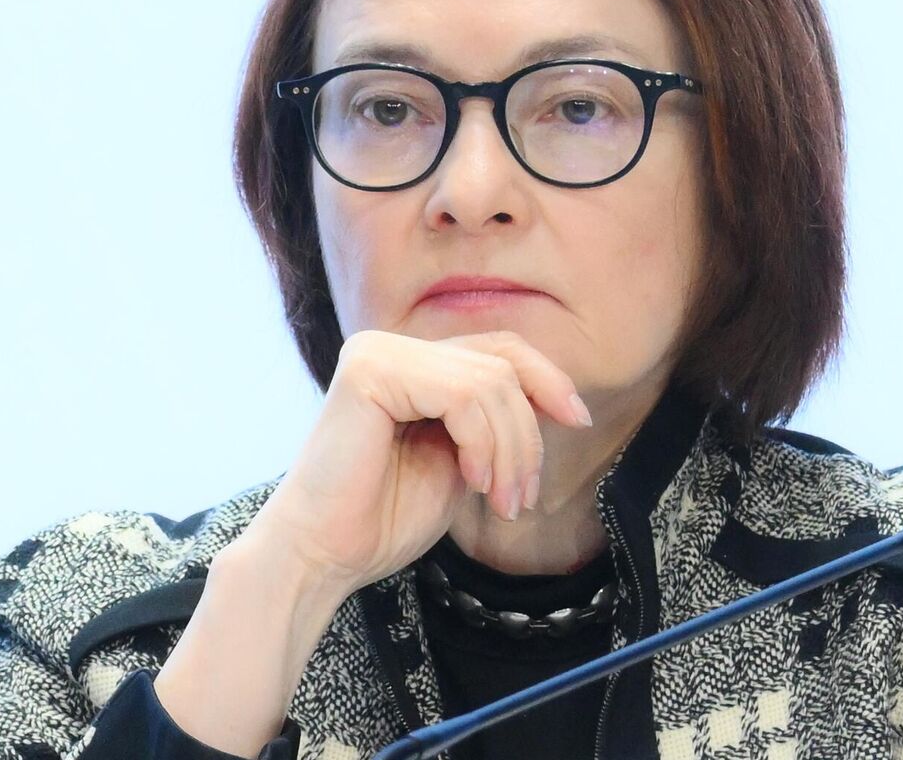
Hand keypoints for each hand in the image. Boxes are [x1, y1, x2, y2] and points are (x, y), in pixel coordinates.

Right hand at [243, 329, 592, 599]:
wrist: (324, 556)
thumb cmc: (383, 518)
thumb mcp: (461, 460)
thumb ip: (492, 422)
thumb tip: (554, 397)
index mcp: (411, 362)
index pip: (499, 348)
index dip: (548, 380)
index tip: (579, 421)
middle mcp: (391, 346)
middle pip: (502, 364)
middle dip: (527, 436)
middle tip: (520, 498)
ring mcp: (377, 352)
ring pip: (489, 382)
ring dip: (510, 451)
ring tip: (501, 501)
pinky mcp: (369, 371)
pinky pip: (462, 394)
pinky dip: (484, 443)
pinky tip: (473, 481)